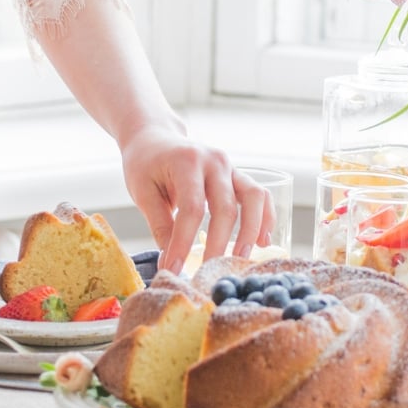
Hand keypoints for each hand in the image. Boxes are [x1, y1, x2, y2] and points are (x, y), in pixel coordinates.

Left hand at [120, 126, 273, 275]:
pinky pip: (259, 195)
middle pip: (225, 207)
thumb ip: (160, 224)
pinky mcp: (238, 174)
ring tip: (242, 257)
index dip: (184, 242)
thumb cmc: (145, 163)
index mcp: (187, 162)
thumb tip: (172, 262)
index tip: (174, 268)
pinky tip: (262, 240)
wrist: (156, 136)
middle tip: (207, 271)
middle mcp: (214, 161)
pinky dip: (265, 217)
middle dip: (218, 244)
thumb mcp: (143, 191)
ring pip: (253, 198)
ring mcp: (230, 166)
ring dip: (251, 230)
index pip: (192, 209)